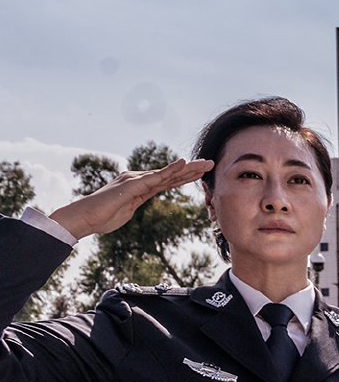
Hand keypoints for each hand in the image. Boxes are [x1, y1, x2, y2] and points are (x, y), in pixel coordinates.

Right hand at [49, 158, 212, 240]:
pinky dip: (170, 170)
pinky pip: (155, 177)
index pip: (167, 180)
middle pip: (170, 174)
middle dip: (192, 169)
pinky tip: (184, 164)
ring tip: (205, 163)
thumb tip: (138, 202)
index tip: (201, 172)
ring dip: (188, 168)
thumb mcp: (127, 210)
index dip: (185, 176)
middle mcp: (139, 179)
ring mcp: (135, 180)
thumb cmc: (103, 216)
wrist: (85, 218)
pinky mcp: (132, 185)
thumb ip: (136, 202)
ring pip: (167, 173)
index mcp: (140, 186)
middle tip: (211, 163)